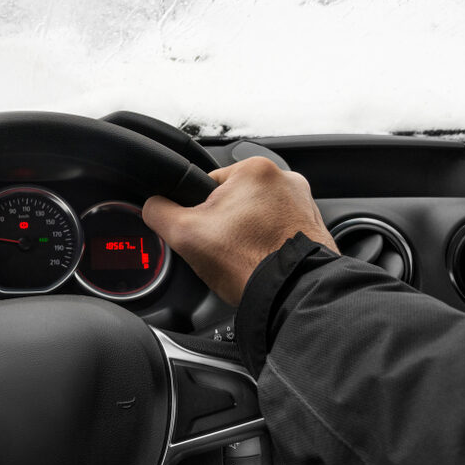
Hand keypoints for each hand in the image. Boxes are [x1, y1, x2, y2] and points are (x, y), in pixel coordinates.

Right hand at [143, 157, 336, 305]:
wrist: (292, 295)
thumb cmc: (249, 264)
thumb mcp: (184, 234)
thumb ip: (159, 212)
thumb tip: (152, 205)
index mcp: (253, 168)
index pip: (206, 185)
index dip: (197, 213)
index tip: (204, 234)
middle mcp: (284, 178)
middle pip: (232, 200)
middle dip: (224, 224)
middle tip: (223, 249)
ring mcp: (303, 203)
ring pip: (255, 216)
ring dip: (246, 234)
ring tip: (244, 257)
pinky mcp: (312, 226)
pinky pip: (277, 230)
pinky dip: (266, 243)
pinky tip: (261, 260)